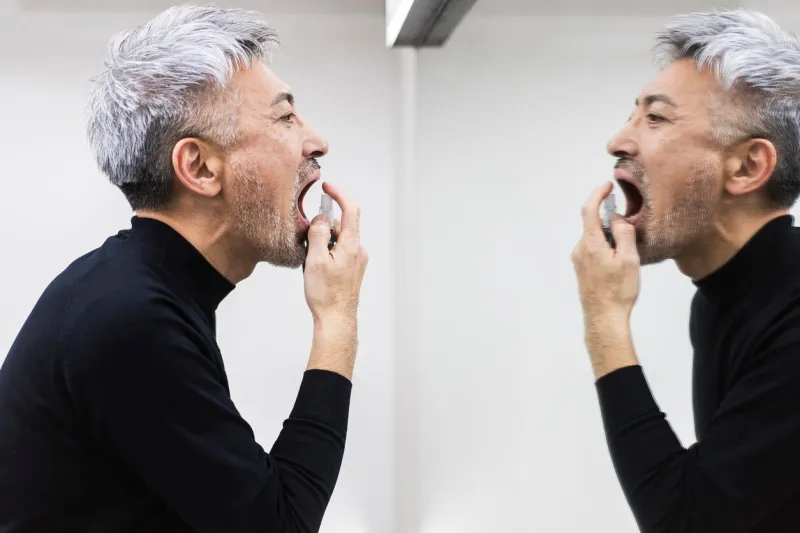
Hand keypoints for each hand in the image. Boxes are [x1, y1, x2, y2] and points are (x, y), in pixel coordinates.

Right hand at [304, 182, 368, 326]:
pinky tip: (316, 267)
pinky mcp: (353, 270)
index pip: (350, 210)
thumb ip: (318, 235)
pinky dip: (327, 252)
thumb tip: (320, 219)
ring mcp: (357, 261)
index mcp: (352, 245)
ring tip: (309, 260)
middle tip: (306, 236)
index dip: (339, 195)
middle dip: (324, 225)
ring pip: (339, 240)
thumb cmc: (326, 294)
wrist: (337, 320)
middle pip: (342, 226)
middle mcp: (358, 251)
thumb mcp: (315, 260)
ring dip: (324, 241)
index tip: (327, 187)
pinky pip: (340, 252)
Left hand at [571, 181, 639, 330]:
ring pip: (594, 238)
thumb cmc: (618, 291)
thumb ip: (623, 233)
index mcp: (590, 243)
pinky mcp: (581, 270)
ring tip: (627, 251)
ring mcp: (579, 260)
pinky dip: (605, 247)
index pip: (589, 210)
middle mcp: (580, 249)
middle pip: (593, 224)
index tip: (607, 185)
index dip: (597, 194)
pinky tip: (618, 262)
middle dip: (609, 219)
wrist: (603, 318)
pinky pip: (593, 250)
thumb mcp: (629, 259)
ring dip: (609, 236)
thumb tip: (616, 218)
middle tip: (628, 225)